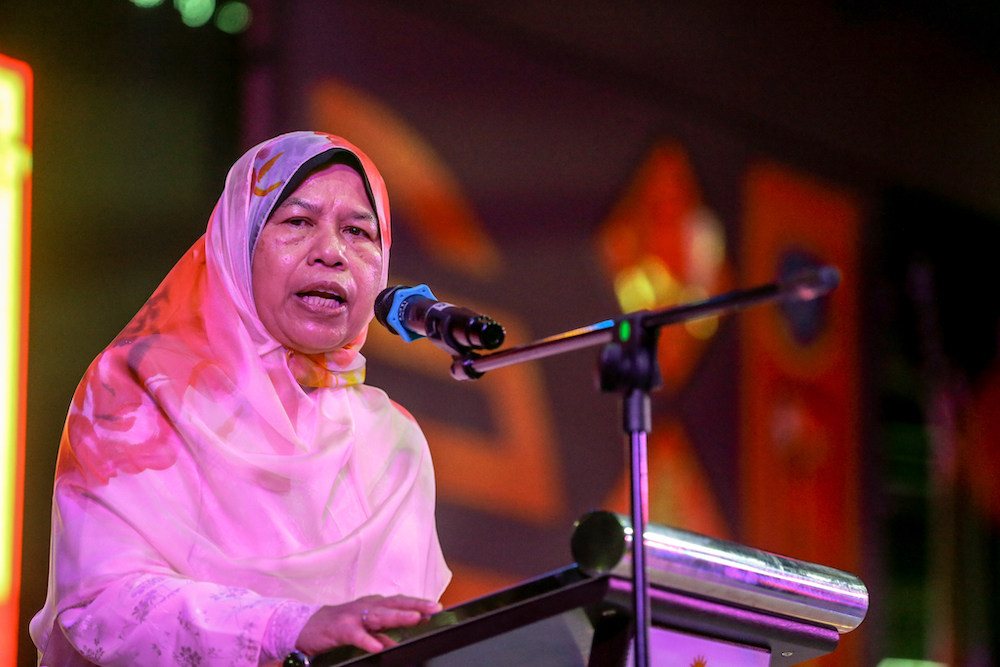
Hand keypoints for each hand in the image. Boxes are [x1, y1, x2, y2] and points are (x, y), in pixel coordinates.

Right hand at [295, 594, 442, 655]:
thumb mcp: (362, 629)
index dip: (418, 603)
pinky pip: (355, 635)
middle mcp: (364, 607)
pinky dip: (367, 640)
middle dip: (415, 605)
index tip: (436, 607)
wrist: (303, 626)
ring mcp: (352, 616)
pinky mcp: (339, 629)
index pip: (399, 602)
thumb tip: (398, 641)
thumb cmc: (336, 627)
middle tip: (434, 608)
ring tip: (416, 619)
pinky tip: (379, 646)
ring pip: (378, 615)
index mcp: (371, 605)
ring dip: (398, 616)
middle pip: (394, 604)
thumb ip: (380, 633)